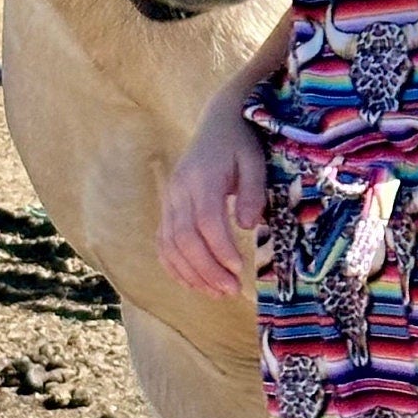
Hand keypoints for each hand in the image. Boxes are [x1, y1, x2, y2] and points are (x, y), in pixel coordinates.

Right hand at [157, 98, 268, 298]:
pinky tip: (195, 283)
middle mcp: (179, 191)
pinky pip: (163, 243)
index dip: (220, 248)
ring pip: (170, 245)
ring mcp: (169, 201)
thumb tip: (246, 224)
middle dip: (207, 269)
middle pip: (184, 238)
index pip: (206, 221)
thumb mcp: (254, 161)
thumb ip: (252, 192)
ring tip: (218, 292)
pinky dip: (175, 266)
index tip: (239, 268)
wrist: (217, 124)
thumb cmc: (240, 145)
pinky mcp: (168, 209)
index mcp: (201, 178)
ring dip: (192, 273)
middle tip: (231, 290)